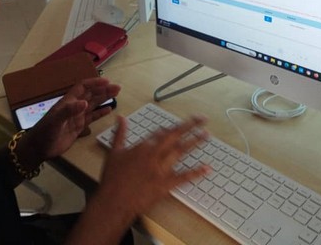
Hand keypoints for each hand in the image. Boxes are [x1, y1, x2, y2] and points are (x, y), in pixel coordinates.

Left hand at [19, 77, 119, 165]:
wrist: (40, 148)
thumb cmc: (45, 132)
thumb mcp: (56, 121)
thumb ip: (69, 111)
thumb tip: (85, 103)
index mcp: (68, 102)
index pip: (83, 87)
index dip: (94, 83)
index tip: (107, 82)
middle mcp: (74, 107)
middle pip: (91, 94)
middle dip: (103, 90)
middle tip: (117, 88)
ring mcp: (77, 116)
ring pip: (93, 104)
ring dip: (104, 98)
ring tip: (116, 94)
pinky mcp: (79, 127)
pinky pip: (92, 117)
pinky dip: (101, 113)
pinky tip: (109, 109)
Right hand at [65, 114, 210, 243]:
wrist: (114, 202)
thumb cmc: (112, 178)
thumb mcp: (113, 152)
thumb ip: (120, 133)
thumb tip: (121, 117)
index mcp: (143, 146)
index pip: (160, 132)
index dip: (169, 128)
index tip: (176, 125)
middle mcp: (154, 155)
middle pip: (175, 136)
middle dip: (190, 126)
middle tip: (202, 119)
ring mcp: (161, 169)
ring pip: (181, 152)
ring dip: (194, 142)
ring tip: (206, 135)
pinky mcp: (165, 184)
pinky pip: (184, 177)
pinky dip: (196, 172)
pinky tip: (207, 168)